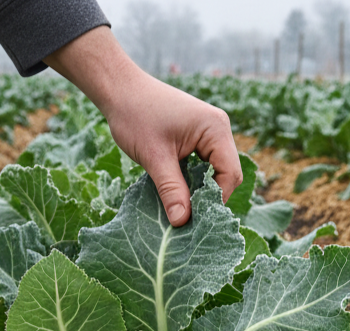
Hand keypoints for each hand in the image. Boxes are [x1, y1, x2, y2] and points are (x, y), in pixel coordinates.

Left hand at [45, 26, 241, 226]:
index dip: (214, 200)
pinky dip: (192, 180)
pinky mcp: (196, 137)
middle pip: (226, 174)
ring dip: (198, 189)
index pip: (230, 175)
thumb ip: (171, 190)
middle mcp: (218, 129)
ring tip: (179, 206)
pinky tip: (176, 191)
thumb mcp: (154, 158)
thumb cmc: (135, 116)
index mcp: (215, 129)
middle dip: (207, 196)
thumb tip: (182, 222)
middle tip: (185, 216)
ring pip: (214, 172)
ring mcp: (208, 132)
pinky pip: (202, 165)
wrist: (119, 90)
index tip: (192, 218)